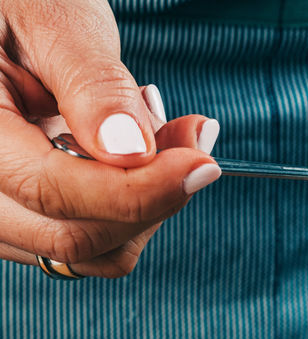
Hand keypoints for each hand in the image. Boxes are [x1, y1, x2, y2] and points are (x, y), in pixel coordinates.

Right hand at [0, 0, 221, 275]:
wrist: (8, 15)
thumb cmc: (19, 2)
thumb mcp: (52, 20)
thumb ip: (91, 86)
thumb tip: (132, 153)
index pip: (50, 192)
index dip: (134, 191)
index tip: (198, 165)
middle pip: (73, 238)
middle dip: (149, 199)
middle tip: (191, 139)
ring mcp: (2, 212)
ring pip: (88, 252)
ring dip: (145, 207)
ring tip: (163, 134)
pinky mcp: (29, 219)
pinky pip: (91, 243)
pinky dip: (131, 210)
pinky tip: (141, 156)